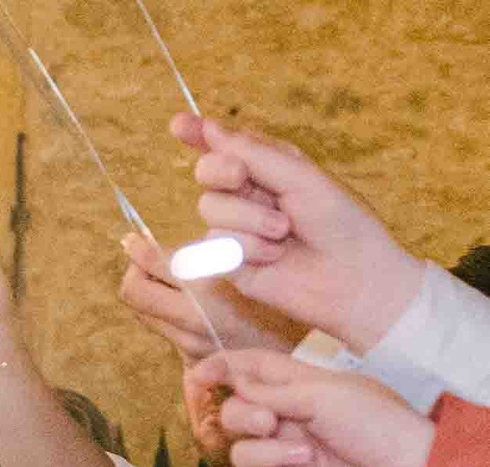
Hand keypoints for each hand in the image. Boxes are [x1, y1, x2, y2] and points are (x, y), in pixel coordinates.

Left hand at [117, 233, 303, 360]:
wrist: (298, 354)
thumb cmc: (281, 300)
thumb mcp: (250, 267)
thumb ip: (209, 255)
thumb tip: (163, 239)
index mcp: (209, 292)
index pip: (152, 268)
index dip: (139, 251)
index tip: (133, 239)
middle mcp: (192, 321)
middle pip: (134, 292)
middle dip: (135, 272)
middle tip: (145, 259)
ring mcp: (188, 345)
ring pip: (144, 313)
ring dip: (148, 293)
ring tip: (163, 277)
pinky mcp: (190, 362)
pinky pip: (162, 331)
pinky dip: (162, 313)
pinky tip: (180, 300)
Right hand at [174, 113, 426, 354]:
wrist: (351, 278)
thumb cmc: (339, 222)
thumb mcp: (300, 178)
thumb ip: (254, 154)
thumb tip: (209, 128)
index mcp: (268, 167)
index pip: (225, 145)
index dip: (197, 133)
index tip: (178, 125)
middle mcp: (247, 195)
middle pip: (207, 172)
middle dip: (222, 172)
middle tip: (241, 176)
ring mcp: (235, 228)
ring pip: (210, 209)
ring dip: (249, 219)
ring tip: (284, 232)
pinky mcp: (227, 261)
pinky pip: (215, 244)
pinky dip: (247, 248)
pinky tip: (274, 257)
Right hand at [196, 349, 434, 466]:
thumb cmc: (378, 425)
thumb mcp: (324, 394)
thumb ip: (272, 391)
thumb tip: (233, 383)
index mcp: (300, 391)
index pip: (252, 372)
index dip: (223, 369)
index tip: (199, 375)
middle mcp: (288, 425)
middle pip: (234, 417)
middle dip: (244, 419)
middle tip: (271, 424)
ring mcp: (285, 462)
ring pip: (241, 457)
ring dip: (271, 456)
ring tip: (310, 459)